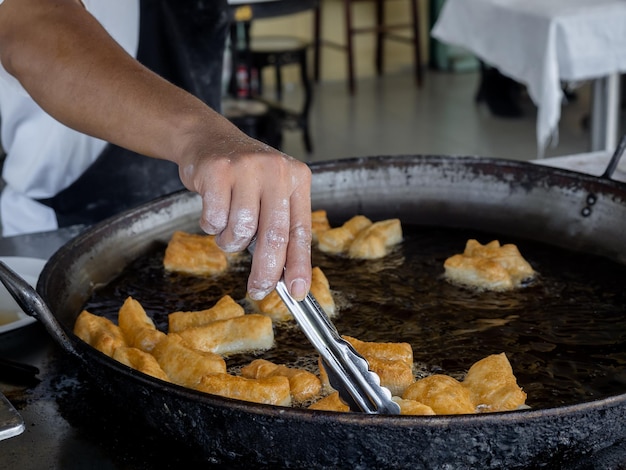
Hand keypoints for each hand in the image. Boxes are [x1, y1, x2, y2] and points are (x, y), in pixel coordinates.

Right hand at [177, 130, 311, 300]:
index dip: (299, 265)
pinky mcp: (217, 171)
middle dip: (266, 270)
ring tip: (227, 227)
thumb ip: (279, 227)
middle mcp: (276, 171)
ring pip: (240, 230)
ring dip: (230, 241)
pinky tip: (213, 209)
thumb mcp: (272, 192)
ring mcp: (247, 168)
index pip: (301, 230)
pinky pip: (215, 220)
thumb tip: (283, 276)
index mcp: (297, 179)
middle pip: (274, 235)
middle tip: (258, 289)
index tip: (297, 291)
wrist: (208, 139)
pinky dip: (211, 225)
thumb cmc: (244, 176)